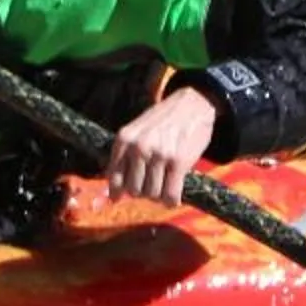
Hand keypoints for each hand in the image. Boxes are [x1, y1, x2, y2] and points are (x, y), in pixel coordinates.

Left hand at [104, 84, 217, 203]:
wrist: (192, 104)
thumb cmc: (163, 120)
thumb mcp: (136, 130)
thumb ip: (124, 153)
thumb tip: (113, 188)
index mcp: (124, 139)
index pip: (114, 177)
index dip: (116, 191)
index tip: (117, 198)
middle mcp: (139, 148)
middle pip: (134, 189)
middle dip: (142, 192)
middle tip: (151, 186)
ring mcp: (159, 155)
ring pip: (152, 194)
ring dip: (158, 197)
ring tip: (163, 188)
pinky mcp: (179, 162)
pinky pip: (170, 194)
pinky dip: (171, 201)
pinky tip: (172, 198)